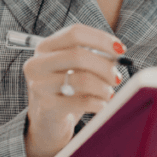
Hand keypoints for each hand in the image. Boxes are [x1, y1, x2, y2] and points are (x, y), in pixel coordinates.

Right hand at [22, 24, 123, 156]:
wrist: (45, 122)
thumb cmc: (64, 90)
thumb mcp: (72, 68)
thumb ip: (92, 56)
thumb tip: (118, 52)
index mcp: (44, 48)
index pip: (75, 33)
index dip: (101, 39)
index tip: (120, 49)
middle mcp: (36, 64)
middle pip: (78, 55)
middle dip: (105, 66)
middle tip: (117, 77)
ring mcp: (39, 86)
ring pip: (82, 79)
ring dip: (104, 87)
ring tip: (109, 93)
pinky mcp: (47, 108)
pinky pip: (82, 101)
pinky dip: (99, 103)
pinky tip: (101, 105)